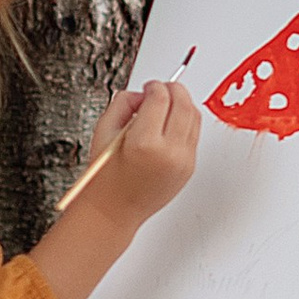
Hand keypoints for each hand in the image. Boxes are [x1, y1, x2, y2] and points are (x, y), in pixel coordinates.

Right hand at [81, 80, 200, 227]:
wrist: (114, 212)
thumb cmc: (104, 178)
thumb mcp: (103, 132)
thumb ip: (123, 103)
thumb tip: (142, 93)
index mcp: (144, 143)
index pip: (160, 98)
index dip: (154, 86)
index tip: (148, 86)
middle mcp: (169, 153)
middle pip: (184, 104)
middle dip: (173, 89)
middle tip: (160, 89)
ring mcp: (183, 161)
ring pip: (194, 117)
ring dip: (182, 103)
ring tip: (165, 105)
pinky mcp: (189, 168)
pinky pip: (194, 135)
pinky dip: (185, 122)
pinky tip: (170, 123)